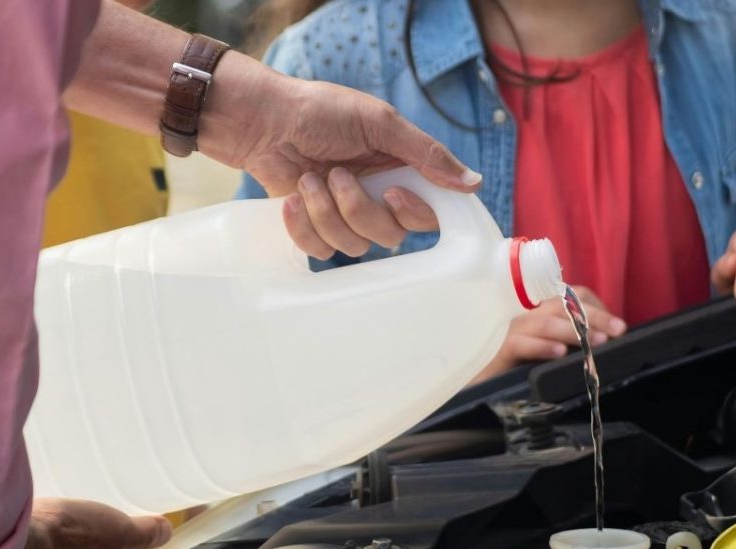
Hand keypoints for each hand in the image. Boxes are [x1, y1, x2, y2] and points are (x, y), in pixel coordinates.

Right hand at [0, 499, 170, 548]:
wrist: (6, 534)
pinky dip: (8, 524)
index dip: (88, 544)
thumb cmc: (62, 535)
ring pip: (26, 545)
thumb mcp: (112, 531)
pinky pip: (1, 534)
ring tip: (34, 510)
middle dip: (56, 538)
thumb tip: (166, 533)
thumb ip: (138, 534)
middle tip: (59, 516)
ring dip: (31, 531)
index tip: (88, 527)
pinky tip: (8, 509)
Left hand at [210, 67, 478, 260]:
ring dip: (326, 212)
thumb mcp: (378, 122)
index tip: (393, 193)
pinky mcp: (314, 227)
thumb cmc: (318, 111)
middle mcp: (378, 197)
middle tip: (337, 174)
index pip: (428, 213)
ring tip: (308, 179)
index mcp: (400, 170)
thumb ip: (426, 154)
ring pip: (355, 246)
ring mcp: (345, 215)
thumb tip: (474, 183)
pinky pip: (321, 251)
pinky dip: (304, 226)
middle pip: (392, 235)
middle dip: (360, 209)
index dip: (414, 213)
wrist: (261, 120)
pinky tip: (293, 198)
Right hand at [472, 286, 625, 383]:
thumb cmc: (517, 370)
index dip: (596, 307)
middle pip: (562, 304)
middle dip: (593, 316)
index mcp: (541, 312)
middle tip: (618, 330)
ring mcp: (511, 331)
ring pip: (544, 321)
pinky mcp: (499, 351)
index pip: (571, 296)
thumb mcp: (550, 354)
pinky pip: (521, 343)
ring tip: (596, 342)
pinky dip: (542, 347)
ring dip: (572, 330)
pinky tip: (559, 354)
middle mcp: (527, 315)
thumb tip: (604, 345)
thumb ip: (571, 344)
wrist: (478, 389)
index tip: (618, 327)